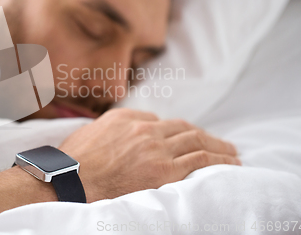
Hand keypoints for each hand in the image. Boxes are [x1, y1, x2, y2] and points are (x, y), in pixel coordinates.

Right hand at [59, 108, 239, 202]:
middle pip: (185, 129)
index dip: (179, 131)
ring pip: (197, 142)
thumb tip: (129, 130)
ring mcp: (155, 150)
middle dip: (205, 136)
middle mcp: (145, 130)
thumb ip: (114, 126)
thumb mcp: (91, 131)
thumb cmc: (74, 160)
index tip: (188, 138)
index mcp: (128, 119)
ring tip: (232, 152)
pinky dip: (218, 160)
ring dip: (218, 147)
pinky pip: (199, 161)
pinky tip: (230, 162)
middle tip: (221, 143)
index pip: (161, 121)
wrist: (68, 180)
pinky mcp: (162, 172)